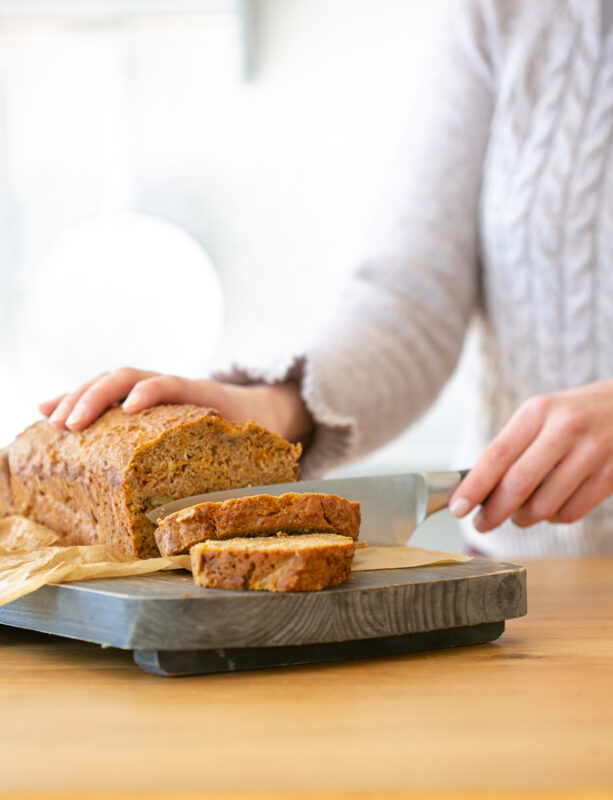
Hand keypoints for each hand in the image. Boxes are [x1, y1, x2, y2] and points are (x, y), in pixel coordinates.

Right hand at [38, 367, 312, 442]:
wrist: (261, 408)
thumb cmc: (254, 434)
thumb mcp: (254, 450)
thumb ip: (242, 468)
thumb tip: (230, 508)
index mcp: (205, 396)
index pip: (174, 385)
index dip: (152, 392)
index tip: (130, 407)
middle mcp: (174, 385)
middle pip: (130, 375)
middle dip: (97, 396)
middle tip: (71, 424)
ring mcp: (155, 387)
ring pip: (111, 380)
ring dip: (78, 396)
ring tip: (49, 418)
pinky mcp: (141, 398)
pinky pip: (106, 393)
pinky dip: (76, 399)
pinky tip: (48, 413)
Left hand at [448, 381, 612, 529]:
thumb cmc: (573, 415)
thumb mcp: (541, 416)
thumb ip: (513, 447)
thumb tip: (477, 488)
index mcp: (538, 412)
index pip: (497, 454)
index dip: (474, 486)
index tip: (456, 507)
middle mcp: (564, 428)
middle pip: (518, 484)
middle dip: (494, 512)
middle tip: (482, 524)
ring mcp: (592, 451)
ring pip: (545, 505)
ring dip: (524, 518)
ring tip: (520, 514)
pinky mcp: (612, 474)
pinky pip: (571, 513)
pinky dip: (554, 519)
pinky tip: (551, 508)